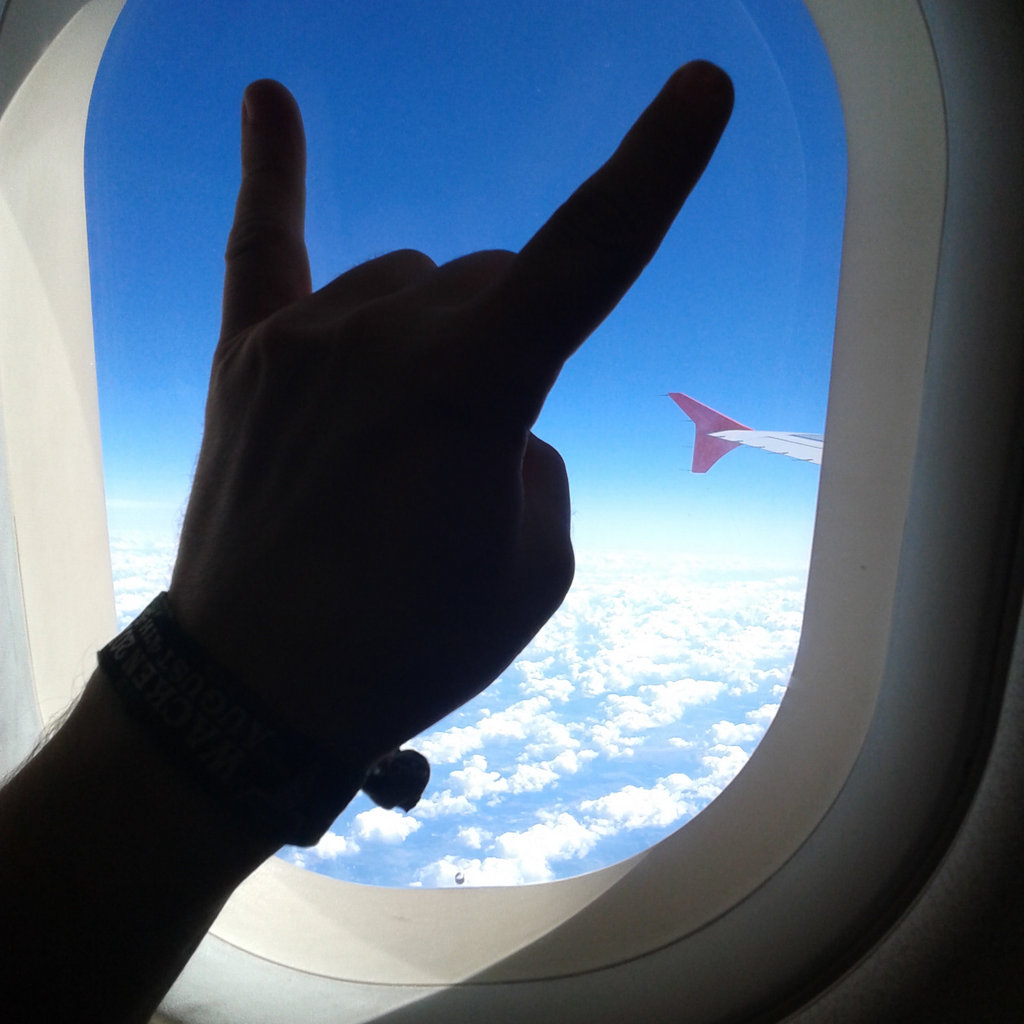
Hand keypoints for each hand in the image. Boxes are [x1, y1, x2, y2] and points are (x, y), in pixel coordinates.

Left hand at [168, 63, 732, 772]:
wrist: (257, 694)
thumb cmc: (410, 646)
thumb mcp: (531, 572)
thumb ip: (536, 463)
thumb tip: (494, 415)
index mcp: (474, 388)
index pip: (589, 254)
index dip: (655, 169)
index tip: (700, 90)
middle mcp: (387, 334)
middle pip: (493, 281)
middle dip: (510, 344)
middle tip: (468, 452)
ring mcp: (306, 335)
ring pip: (412, 281)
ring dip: (435, 333)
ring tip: (397, 437)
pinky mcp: (246, 355)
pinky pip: (265, 242)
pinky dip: (276, 173)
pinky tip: (273, 101)